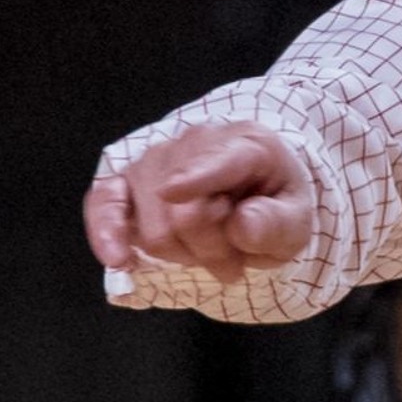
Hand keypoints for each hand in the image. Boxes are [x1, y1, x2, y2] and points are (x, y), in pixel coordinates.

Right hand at [83, 126, 312, 285]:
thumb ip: (277, 225)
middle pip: (185, 215)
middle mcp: (193, 143)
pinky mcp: (127, 181)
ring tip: (209, 250)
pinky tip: (117, 259)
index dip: (194, 178)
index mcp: (246, 145)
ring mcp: (155, 159)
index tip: (172, 191)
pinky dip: (106, 232)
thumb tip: (243, 225)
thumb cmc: (273, 206)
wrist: (252, 193)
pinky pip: (104, 204)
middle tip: (235, 258)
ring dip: (182, 253)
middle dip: (211, 251)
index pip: (218, 160)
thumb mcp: (297, 222)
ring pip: (152, 226)